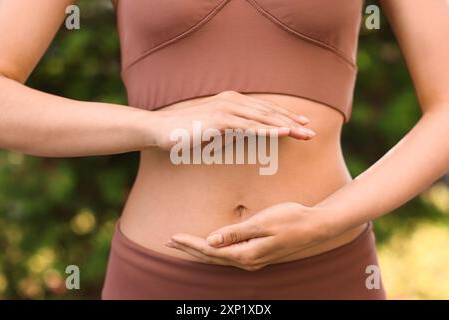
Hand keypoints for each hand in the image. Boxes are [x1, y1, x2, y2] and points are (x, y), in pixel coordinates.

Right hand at [145, 90, 315, 150]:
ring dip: (285, 126)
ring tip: (304, 134)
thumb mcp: (212, 130)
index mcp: (231, 102)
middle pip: (268, 113)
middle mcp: (231, 101)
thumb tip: (243, 135)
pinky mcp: (219, 120)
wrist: (159, 130)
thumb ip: (230, 129)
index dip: (284, 117)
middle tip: (311, 132)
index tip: (301, 125)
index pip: (263, 110)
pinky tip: (283, 133)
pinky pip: (248, 126)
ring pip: (263, 118)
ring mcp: (226, 109)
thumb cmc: (184, 132)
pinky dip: (267, 129)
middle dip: (291, 122)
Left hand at [166, 202, 328, 270]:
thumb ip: (235, 233)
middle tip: (169, 242)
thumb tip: (211, 240)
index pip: (210, 250)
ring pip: (219, 257)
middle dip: (190, 249)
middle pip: (211, 256)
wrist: (314, 226)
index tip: (173, 237)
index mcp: (246, 254)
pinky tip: (209, 246)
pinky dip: (214, 250)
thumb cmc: (290, 220)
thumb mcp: (261, 223)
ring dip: (200, 250)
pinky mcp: (257, 255)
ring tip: (183, 244)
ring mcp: (253, 260)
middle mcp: (248, 262)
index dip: (190, 244)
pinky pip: (229, 255)